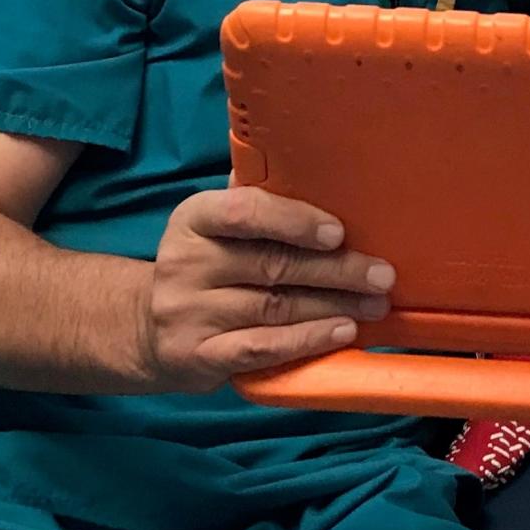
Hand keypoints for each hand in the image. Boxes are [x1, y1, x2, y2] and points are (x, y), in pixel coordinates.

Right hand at [141, 186, 393, 393]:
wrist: (147, 328)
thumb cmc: (205, 268)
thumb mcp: (214, 229)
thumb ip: (255, 204)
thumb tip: (314, 173)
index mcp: (194, 219)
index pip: (244, 212)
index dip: (294, 221)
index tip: (338, 232)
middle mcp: (185, 263)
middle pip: (272, 265)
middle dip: (336, 270)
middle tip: (382, 275)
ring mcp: (188, 313)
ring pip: (274, 308)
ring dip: (334, 306)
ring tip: (375, 304)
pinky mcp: (197, 356)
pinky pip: (261, 348)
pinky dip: (307, 340)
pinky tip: (342, 332)